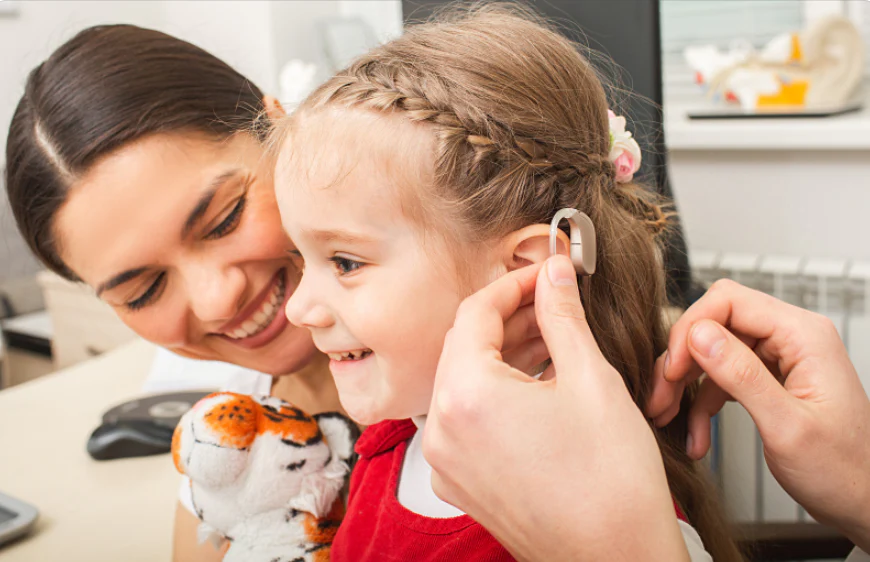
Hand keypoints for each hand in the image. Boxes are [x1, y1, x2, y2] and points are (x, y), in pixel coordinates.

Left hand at [423, 256, 688, 561]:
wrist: (617, 561)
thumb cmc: (612, 486)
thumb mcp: (591, 380)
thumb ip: (563, 316)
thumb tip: (554, 275)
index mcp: (466, 397)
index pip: (476, 312)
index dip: (513, 284)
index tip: (543, 274)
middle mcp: (443, 430)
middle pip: (465, 346)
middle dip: (509, 318)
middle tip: (552, 302)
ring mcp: (447, 461)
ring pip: (465, 383)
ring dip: (503, 355)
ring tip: (551, 340)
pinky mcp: (460, 482)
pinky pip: (467, 419)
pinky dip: (495, 394)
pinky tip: (536, 385)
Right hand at [647, 280, 869, 550]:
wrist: (864, 503)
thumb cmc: (843, 471)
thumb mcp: (786, 426)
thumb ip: (741, 375)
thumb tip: (698, 334)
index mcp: (804, 335)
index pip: (729, 300)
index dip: (691, 329)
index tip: (673, 369)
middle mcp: (791, 337)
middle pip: (715, 323)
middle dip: (682, 360)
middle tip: (660, 396)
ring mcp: (780, 357)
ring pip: (712, 351)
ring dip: (686, 385)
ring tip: (668, 416)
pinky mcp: (769, 378)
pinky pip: (723, 377)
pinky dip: (703, 404)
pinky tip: (696, 436)